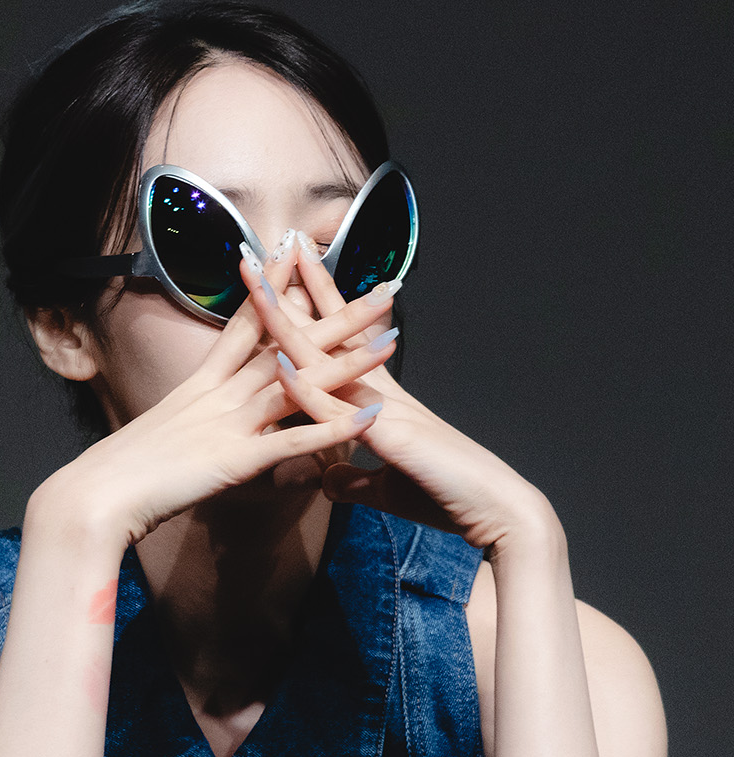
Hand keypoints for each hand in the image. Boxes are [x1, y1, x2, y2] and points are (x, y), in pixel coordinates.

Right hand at [30, 246, 397, 548]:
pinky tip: (369, 418)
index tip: (299, 253)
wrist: (92, 500)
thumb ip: (190, 427)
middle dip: (339, 313)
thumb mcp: (163, 441)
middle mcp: (219, 395)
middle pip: (288, 343)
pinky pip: (293, 442)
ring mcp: (229, 424)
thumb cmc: (119, 479)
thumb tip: (203, 427)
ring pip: (299, 383)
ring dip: (348, 362)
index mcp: (200, 386)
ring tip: (393, 340)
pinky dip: (332, 428)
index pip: (246, 325)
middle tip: (385, 286)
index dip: (275, 288)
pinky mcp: (234, 462)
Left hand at [242, 236, 556, 555]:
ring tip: (262, 283)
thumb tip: (326, 478)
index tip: (288, 276)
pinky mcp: (390, 436)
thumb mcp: (386, 486)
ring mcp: (384, 407)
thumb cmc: (446, 494)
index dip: (314, 308)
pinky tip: (280, 366)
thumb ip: (354, 477)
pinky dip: (309, 389)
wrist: (494, 509)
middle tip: (270, 247)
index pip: (339, 341)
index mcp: (378, 397)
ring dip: (290, 321)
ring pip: (326, 356)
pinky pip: (339, 409)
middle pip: (330, 330)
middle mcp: (380, 390)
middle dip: (298, 289)